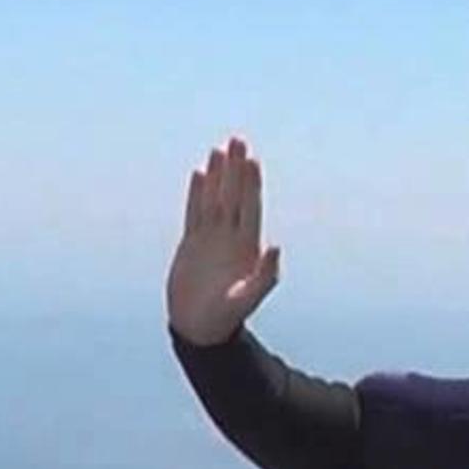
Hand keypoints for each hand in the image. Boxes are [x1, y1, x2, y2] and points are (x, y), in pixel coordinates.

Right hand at [166, 136, 280, 345]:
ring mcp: (211, 239)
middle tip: (238, 140)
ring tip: (219, 149)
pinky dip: (197, 193)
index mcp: (247, 247)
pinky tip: (199, 174)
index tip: (251, 160)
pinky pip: (194, 212)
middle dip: (236, 169)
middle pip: (234, 195)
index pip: (250, 207)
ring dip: (218, 175)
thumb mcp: (248, 298)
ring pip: (215, 199)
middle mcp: (231, 238)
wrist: (199, 328)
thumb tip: (277, 246)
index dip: (250, 184)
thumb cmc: (226, 318)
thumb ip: (265, 275)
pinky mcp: (191, 243)